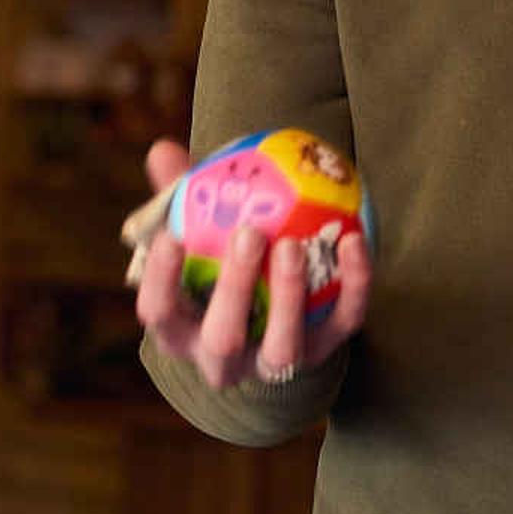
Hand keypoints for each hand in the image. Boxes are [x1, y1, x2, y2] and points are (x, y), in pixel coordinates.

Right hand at [132, 136, 370, 391]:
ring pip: (281, 347)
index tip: (172, 236)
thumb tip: (163, 150)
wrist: (273, 322)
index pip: (160, 313)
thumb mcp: (196, 238)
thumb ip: (181, 200)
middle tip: (249, 234)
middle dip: (234, 289)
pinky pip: (342, 323)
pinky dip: (352, 285)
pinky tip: (352, 239)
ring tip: (293, 245)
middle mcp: (223, 359)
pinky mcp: (324, 353)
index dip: (162, 281)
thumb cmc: (220, 268)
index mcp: (181, 331)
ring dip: (288, 297)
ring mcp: (274, 363)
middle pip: (222, 340)